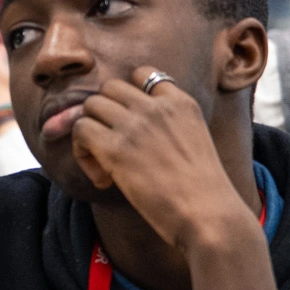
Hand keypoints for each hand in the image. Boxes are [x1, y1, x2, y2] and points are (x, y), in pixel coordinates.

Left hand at [70, 67, 250, 251]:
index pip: (142, 74)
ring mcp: (135, 125)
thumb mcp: (194, 141)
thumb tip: (128, 130)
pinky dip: (83, 154)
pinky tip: (103, 178)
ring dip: (89, 134)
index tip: (130, 125)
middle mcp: (157, 107)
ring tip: (105, 166)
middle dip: (103, 115)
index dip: (126, 97)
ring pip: (90, 106)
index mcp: (182, 102)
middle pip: (108, 89)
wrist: (209, 215)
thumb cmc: (202, 190)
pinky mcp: (115, 148)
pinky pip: (80, 131)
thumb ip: (167, 125)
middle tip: (112, 149)